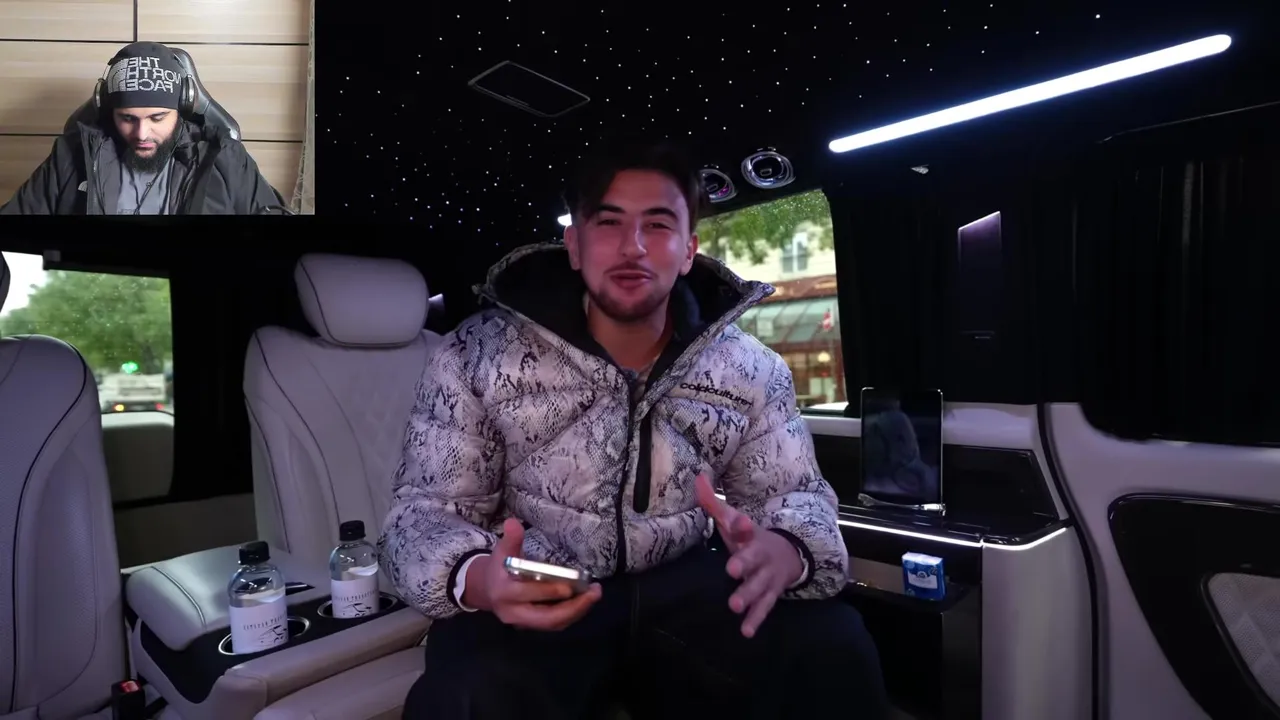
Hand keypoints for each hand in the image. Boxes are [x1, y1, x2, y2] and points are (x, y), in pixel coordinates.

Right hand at [464, 518, 602, 630]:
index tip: (569, 585)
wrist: (487, 590)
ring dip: (577, 611)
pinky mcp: (534, 626)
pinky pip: (555, 623)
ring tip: (594, 595)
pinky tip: (586, 600)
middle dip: (572, 608)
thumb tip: (513, 523)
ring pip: (553, 624)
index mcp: (504, 593)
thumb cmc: (498, 569)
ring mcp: (524, 623)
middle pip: (546, 618)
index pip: (527, 594)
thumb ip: (510, 539)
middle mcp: (514, 613)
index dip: (548, 591)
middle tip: (593, 593)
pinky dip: (572, 613)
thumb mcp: (501, 552)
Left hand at [695, 473, 803, 638]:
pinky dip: (756, 619)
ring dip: (748, 595)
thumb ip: (713, 504)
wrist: (790, 554)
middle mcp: (760, 555)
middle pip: (752, 558)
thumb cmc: (751, 538)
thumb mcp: (734, 521)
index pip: (744, 527)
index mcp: (749, 535)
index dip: (741, 524)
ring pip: (758, 586)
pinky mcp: (770, 594)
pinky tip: (746, 631)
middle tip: (732, 571)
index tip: (739, 522)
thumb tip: (697, 478)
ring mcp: (767, 576)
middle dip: (743, 564)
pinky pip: (764, 607)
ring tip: (734, 606)